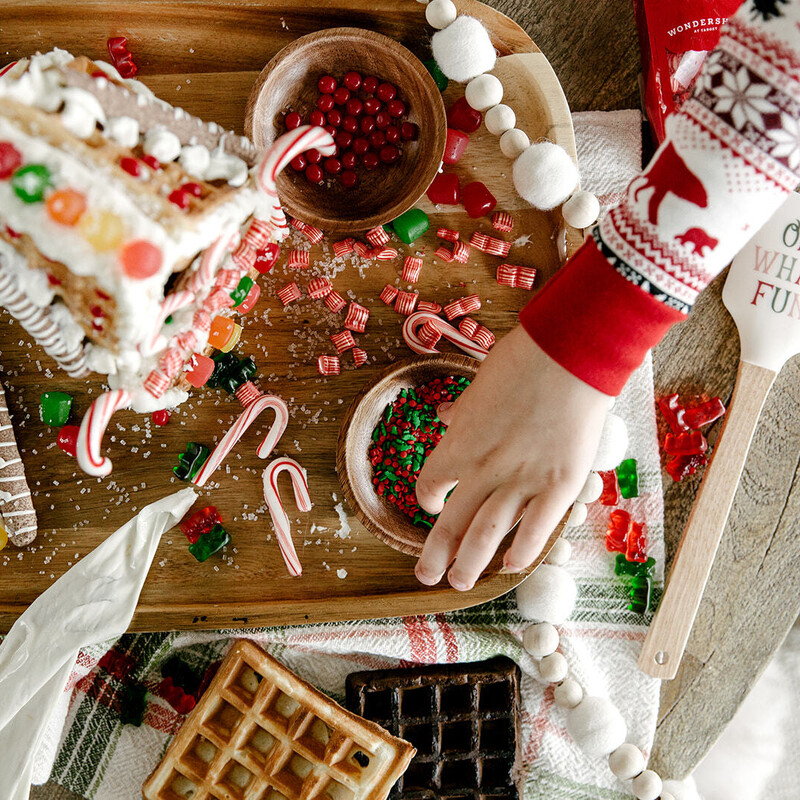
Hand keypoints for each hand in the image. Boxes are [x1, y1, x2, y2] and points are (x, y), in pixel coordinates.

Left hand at [414, 325, 610, 590]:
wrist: (569, 356)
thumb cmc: (520, 362)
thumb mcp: (477, 386)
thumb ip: (461, 412)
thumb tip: (445, 416)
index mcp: (459, 443)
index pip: (430, 484)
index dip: (426, 499)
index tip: (430, 505)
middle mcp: (485, 469)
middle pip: (452, 520)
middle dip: (437, 553)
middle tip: (427, 576)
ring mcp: (523, 480)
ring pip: (488, 532)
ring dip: (470, 561)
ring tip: (459, 583)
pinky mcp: (560, 485)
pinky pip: (537, 528)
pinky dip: (522, 551)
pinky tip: (510, 567)